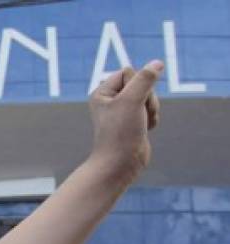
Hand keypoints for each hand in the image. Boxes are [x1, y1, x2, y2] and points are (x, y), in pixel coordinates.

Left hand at [88, 60, 162, 182]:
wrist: (120, 164)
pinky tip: (144, 130)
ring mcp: (123, 111)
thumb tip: (157, 63)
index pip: (129, 71)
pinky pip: (151, 110)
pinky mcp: (133, 121)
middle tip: (136, 115)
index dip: (136, 85)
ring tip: (141, 124)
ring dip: (151, 109)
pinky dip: (152, 119)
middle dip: (147, 98)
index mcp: (102, 92)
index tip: (129, 103)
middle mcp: (110, 100)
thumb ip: (145, 79)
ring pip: (149, 96)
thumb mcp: (132, 101)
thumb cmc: (120, 133)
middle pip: (142, 83)